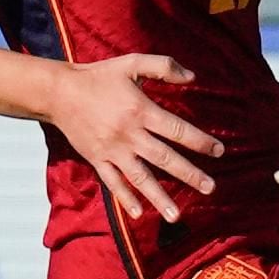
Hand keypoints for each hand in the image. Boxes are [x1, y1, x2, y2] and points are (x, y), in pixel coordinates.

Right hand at [44, 53, 220, 222]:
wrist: (59, 92)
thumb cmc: (99, 76)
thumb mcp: (131, 63)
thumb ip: (163, 66)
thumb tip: (193, 77)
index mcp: (140, 110)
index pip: (177, 130)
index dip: (200, 141)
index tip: (219, 151)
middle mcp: (129, 134)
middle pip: (164, 158)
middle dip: (189, 174)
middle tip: (211, 188)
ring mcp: (112, 150)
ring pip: (140, 177)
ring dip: (158, 197)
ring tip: (176, 215)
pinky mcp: (97, 159)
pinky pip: (112, 182)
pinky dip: (124, 198)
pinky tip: (138, 214)